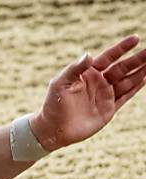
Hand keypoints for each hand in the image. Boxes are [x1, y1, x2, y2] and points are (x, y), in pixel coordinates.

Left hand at [30, 34, 145, 150]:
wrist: (53, 129)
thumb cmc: (53, 104)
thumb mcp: (60, 84)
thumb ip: (74, 69)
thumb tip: (88, 54)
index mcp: (88, 73)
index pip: (108, 57)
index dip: (122, 48)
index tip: (135, 38)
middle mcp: (99, 82)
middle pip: (122, 68)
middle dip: (137, 60)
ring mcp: (105, 95)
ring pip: (127, 81)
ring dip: (141, 72)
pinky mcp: (109, 109)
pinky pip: (125, 96)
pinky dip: (135, 88)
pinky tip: (145, 79)